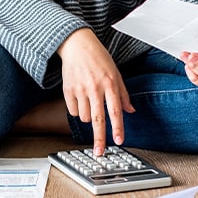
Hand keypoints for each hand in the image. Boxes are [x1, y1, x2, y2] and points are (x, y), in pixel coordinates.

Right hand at [58, 28, 135, 154]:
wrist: (77, 44)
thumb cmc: (99, 58)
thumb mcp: (116, 73)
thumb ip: (123, 94)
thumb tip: (131, 111)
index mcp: (110, 83)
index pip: (115, 110)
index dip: (117, 127)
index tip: (119, 141)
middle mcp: (95, 87)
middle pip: (98, 119)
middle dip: (99, 138)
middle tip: (99, 152)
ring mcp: (80, 89)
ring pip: (85, 117)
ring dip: (89, 117)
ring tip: (90, 103)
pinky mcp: (67, 90)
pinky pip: (74, 111)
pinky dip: (78, 110)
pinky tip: (80, 99)